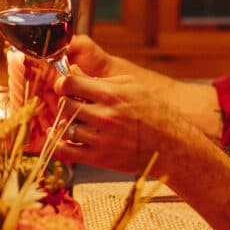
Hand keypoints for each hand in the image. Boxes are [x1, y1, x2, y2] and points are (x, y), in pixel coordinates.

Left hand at [67, 36, 223, 140]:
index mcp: (111, 95)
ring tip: (80, 122)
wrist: (171, 146)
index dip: (63, 83)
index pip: (70, 83)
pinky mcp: (98, 158)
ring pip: (64, 127)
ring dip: (67, 123)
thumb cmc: (155, 113)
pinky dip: (58, 144)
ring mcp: (100, 139)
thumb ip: (101, 79)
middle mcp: (103, 116)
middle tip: (76, 104)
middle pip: (65, 104)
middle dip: (67, 102)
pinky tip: (61, 137)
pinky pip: (65, 151)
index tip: (65, 86)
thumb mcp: (132, 87)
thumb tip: (74, 71)